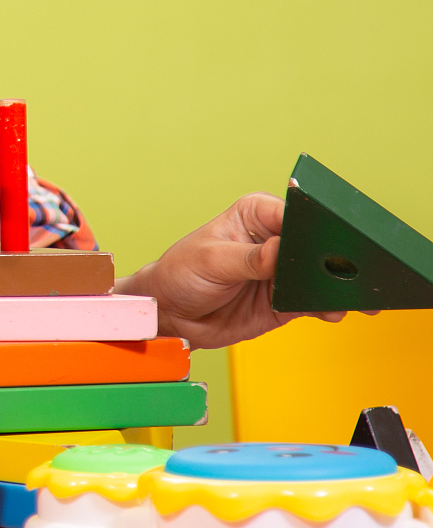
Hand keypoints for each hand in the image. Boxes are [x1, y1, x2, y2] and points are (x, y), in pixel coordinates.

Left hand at [117, 192, 346, 348]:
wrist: (171, 313)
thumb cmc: (180, 273)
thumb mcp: (210, 261)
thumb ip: (248, 258)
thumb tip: (279, 251)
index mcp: (256, 215)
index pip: (297, 214)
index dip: (316, 226)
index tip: (332, 239)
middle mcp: (276, 239)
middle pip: (317, 245)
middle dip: (336, 256)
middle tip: (354, 268)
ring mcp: (284, 271)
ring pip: (322, 276)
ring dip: (339, 285)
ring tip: (355, 294)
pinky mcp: (287, 300)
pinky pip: (316, 302)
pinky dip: (328, 307)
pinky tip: (334, 311)